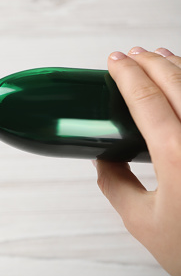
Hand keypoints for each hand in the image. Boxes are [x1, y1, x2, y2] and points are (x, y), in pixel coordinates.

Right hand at [95, 47, 180, 275]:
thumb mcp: (142, 221)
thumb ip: (114, 184)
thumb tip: (103, 158)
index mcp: (178, 157)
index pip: (146, 99)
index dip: (126, 74)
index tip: (113, 61)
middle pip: (177, 82)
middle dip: (150, 61)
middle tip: (130, 54)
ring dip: (178, 65)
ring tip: (159, 56)